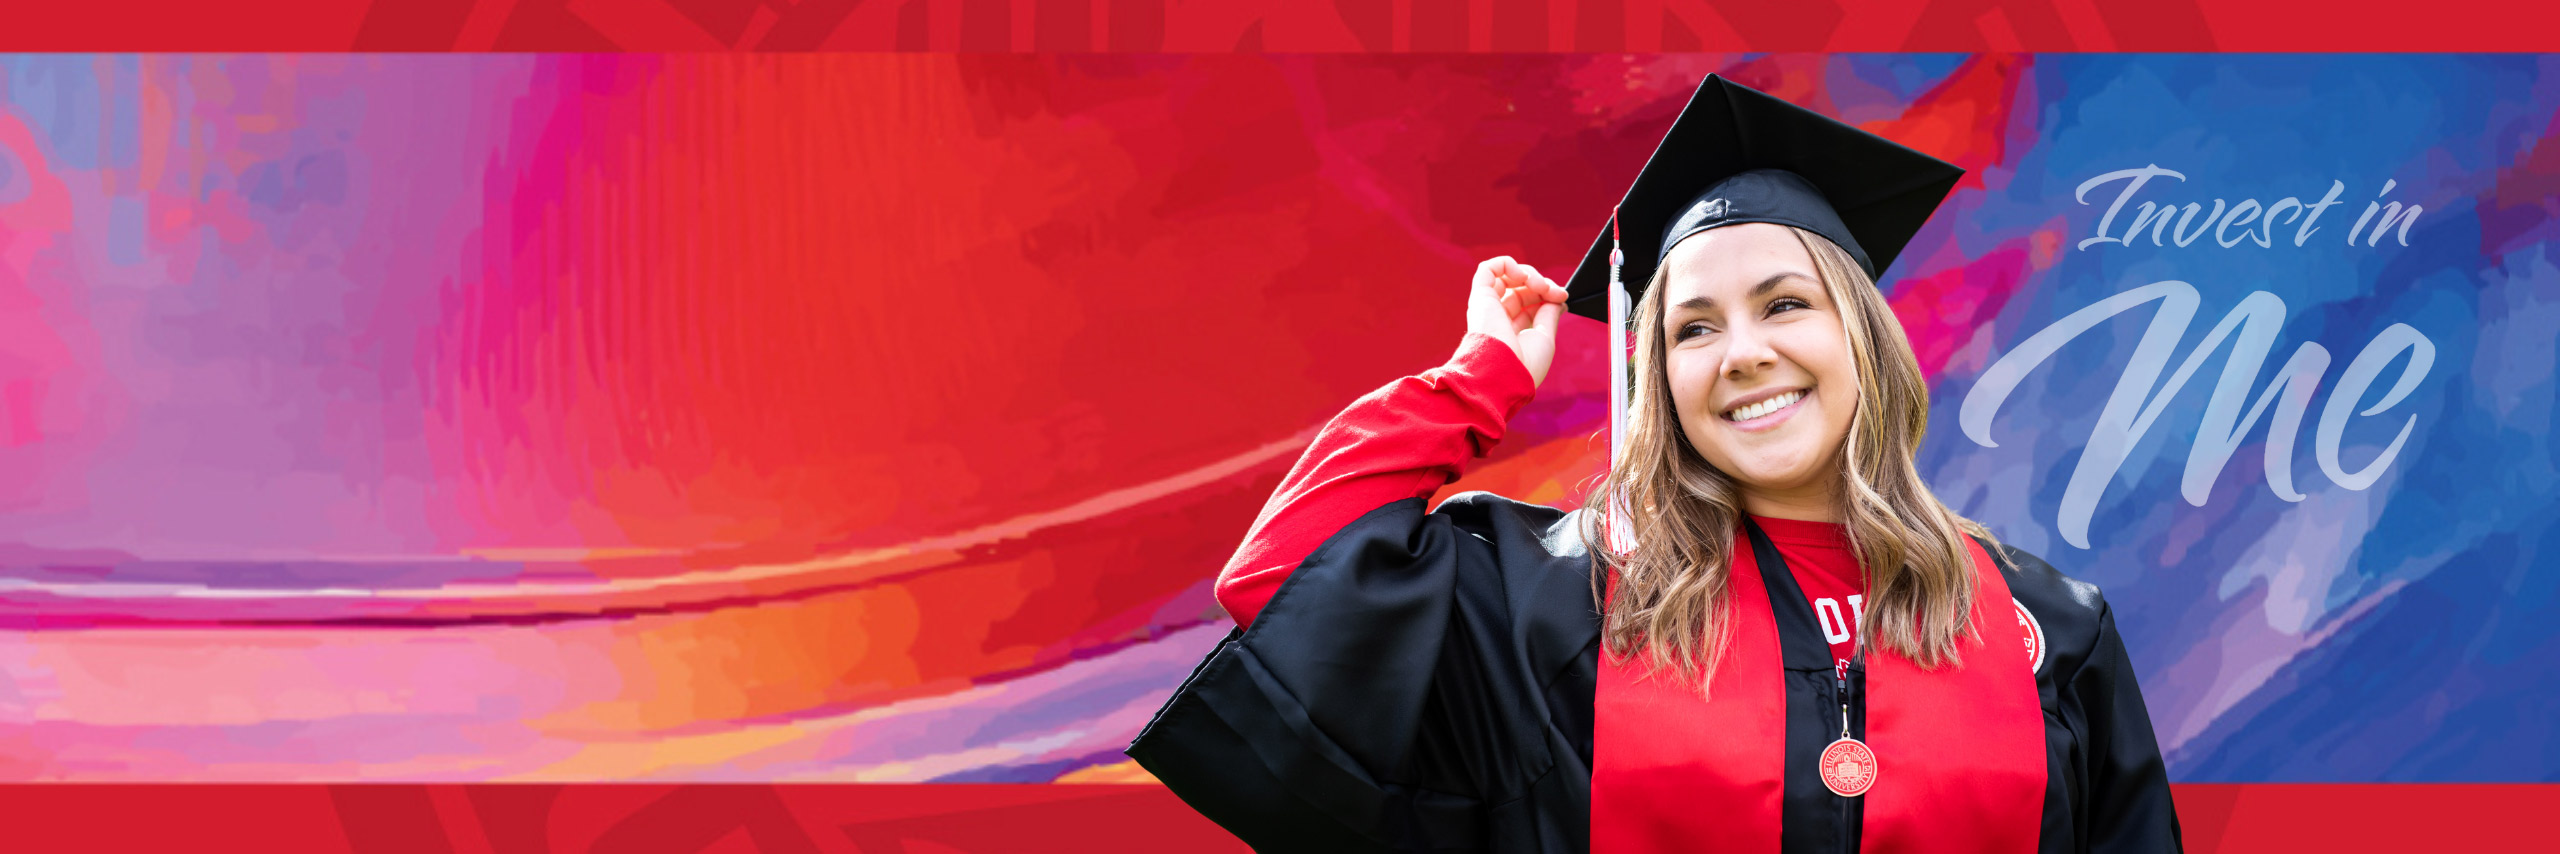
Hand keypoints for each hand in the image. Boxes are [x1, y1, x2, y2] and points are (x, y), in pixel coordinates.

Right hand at [1464, 256, 1569, 388]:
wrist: (1504, 373)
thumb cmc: (1524, 364)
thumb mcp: (1545, 337)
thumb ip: (1549, 315)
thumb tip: (1557, 299)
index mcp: (1509, 331)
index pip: (1528, 304)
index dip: (1546, 295)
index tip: (1561, 297)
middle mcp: (1496, 318)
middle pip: (1520, 288)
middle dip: (1542, 284)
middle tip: (1556, 292)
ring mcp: (1487, 306)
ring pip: (1506, 276)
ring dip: (1528, 274)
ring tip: (1539, 285)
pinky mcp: (1480, 297)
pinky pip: (1488, 268)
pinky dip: (1508, 264)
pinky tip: (1522, 276)